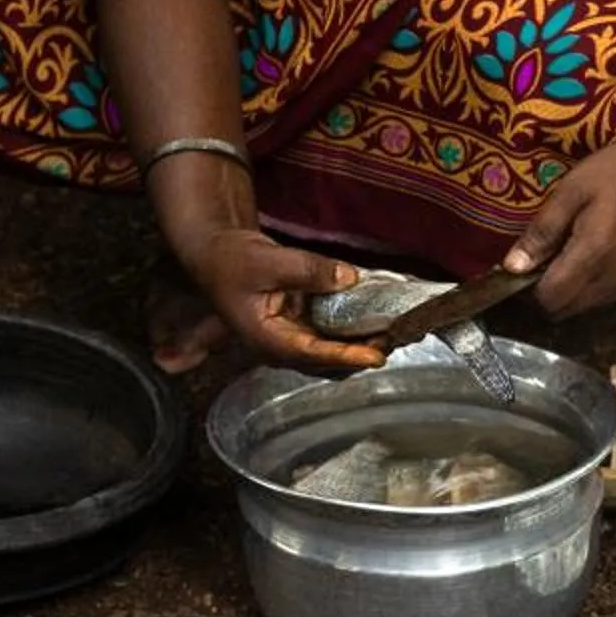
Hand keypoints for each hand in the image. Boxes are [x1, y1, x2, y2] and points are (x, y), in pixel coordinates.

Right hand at [177, 225, 386, 374]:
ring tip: (395, 332)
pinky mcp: (303, 325)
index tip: (376, 356)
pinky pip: (332, 333)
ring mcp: (293, 337)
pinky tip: (377, 319)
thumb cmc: (232, 262)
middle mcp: (281, 346)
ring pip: (333, 350)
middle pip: (327, 360)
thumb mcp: (268, 261)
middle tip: (396, 340)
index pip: (312, 354)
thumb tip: (348, 278)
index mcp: (266, 340)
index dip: (346, 356)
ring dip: (361, 343)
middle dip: (361, 353)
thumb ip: (308, 270)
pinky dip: (353, 329)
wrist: (219, 256)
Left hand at [505, 131, 615, 318]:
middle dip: (549, 291)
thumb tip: (513, 267)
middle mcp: (615, 279)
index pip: (550, 299)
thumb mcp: (572, 190)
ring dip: (572, 290)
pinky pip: (608, 297)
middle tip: (547, 256)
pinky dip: (594, 285)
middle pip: (567, 309)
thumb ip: (542, 231)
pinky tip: (599, 253)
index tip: (525, 266)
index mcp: (594, 255)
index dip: (530, 290)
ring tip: (574, 251)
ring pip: (587, 306)